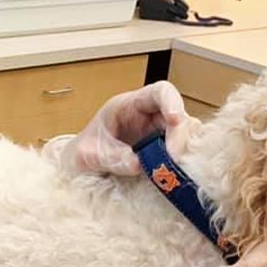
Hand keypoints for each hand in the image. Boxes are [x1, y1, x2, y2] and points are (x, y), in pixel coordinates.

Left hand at [48, 81, 199, 175]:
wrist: (81, 169)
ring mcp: (159, 135)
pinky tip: (172, 175)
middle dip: (179, 136)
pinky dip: (182, 163)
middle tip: (172, 160)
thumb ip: (110, 157)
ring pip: (186, 135)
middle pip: (179, 115)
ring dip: (183, 151)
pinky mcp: (164, 153)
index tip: (176, 120)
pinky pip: (183, 153)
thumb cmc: (83, 152)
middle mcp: (149, 116)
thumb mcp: (87, 154)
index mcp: (129, 105)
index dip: (172, 102)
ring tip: (170, 171)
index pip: (159, 91)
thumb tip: (138, 164)